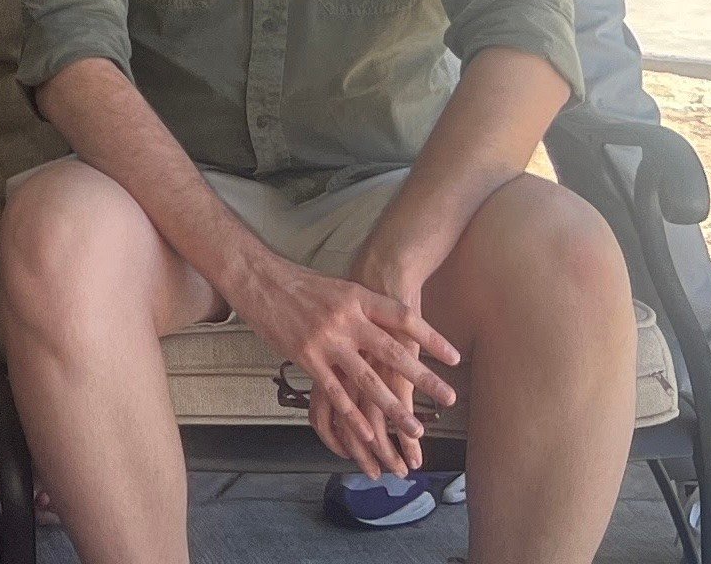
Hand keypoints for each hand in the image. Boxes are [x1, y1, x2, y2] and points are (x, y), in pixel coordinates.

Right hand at [226, 255, 459, 476]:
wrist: (256, 278)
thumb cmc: (299, 282)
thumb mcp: (339, 287)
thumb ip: (364, 307)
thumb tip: (393, 323)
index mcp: (357, 297)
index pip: (403, 317)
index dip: (431, 337)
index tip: (454, 357)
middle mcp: (346, 319)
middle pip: (392, 352)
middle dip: (424, 378)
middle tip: (450, 397)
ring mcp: (326, 339)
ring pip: (367, 379)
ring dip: (393, 407)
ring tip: (415, 428)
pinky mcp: (306, 357)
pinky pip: (335, 391)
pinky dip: (353, 414)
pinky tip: (370, 432)